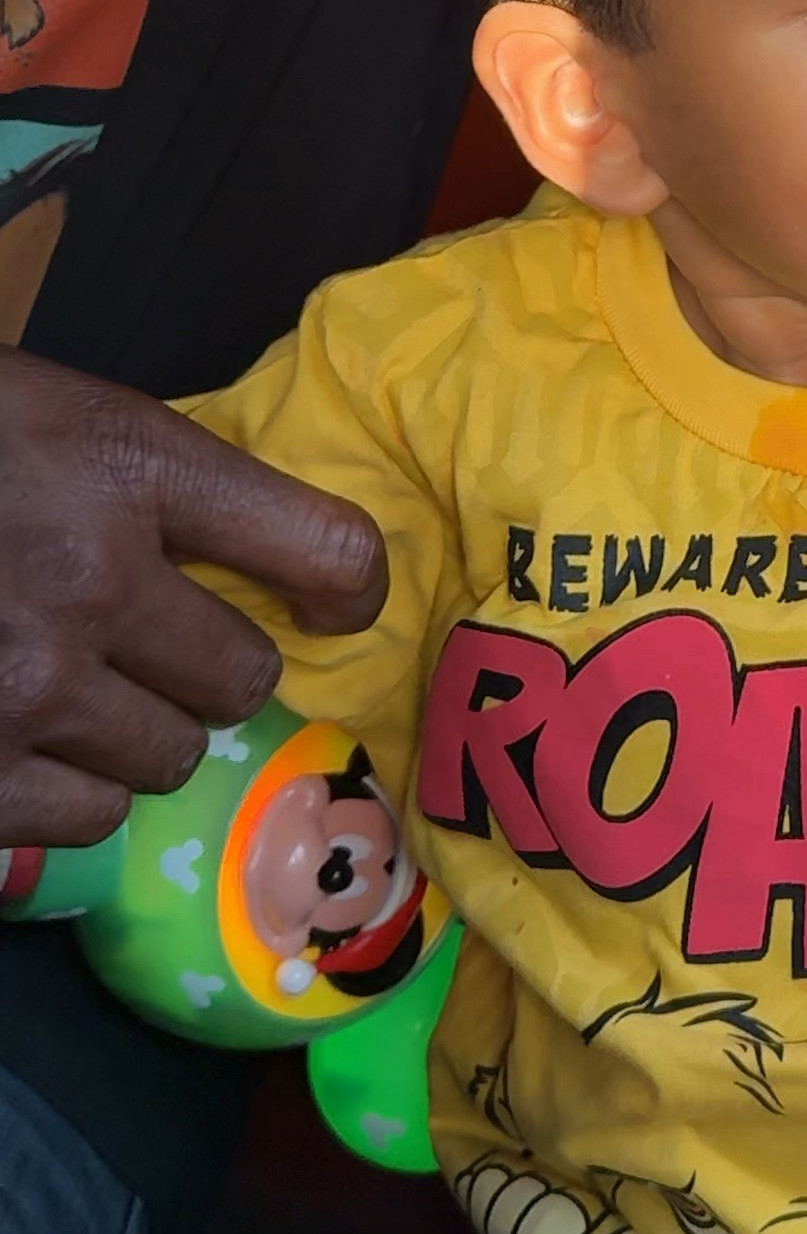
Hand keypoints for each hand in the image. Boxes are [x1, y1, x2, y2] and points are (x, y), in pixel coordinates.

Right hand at [0, 350, 386, 845]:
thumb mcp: (51, 414)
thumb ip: (153, 481)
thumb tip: (274, 565)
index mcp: (124, 464)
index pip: (323, 545)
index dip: (346, 585)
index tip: (329, 601)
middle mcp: (92, 581)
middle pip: (241, 677)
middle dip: (203, 666)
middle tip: (146, 642)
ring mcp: (25, 688)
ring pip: (165, 759)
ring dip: (132, 734)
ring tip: (64, 686)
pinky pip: (80, 819)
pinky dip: (59, 790)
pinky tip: (11, 731)